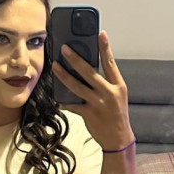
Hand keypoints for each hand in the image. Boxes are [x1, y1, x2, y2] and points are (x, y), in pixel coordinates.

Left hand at [52, 31, 134, 150]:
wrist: (119, 138)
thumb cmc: (117, 115)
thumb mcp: (118, 96)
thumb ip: (106, 83)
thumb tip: (89, 69)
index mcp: (118, 86)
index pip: (111, 63)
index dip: (105, 48)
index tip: (100, 34)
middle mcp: (108, 93)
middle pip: (89, 72)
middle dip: (75, 59)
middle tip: (64, 49)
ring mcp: (98, 104)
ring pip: (77, 86)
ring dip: (64, 76)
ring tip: (55, 66)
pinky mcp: (88, 114)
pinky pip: (73, 105)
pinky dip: (64, 102)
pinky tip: (58, 99)